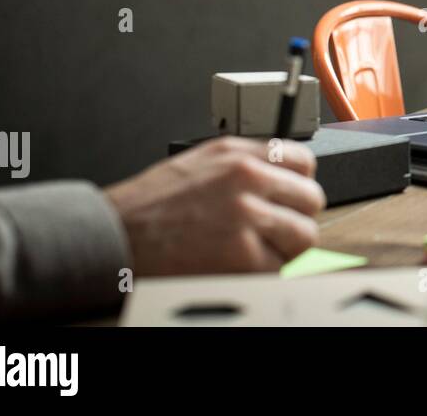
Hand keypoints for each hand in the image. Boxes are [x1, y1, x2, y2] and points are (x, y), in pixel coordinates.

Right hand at [106, 136, 324, 275]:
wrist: (114, 235)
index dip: (299, 184)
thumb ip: (244, 163)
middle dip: (297, 217)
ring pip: (304, 236)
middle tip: (276, 230)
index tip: (290, 197)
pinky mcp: (242, 255)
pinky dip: (266, 273)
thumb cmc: (150, 205)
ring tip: (260, 251)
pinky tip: (242, 267)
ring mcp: (246, 217)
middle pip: (311, 199)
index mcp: (238, 154)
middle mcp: (247, 179)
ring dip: (288, 248)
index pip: (304, 161)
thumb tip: (280, 177)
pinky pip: (280, 268)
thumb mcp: (200, 162)